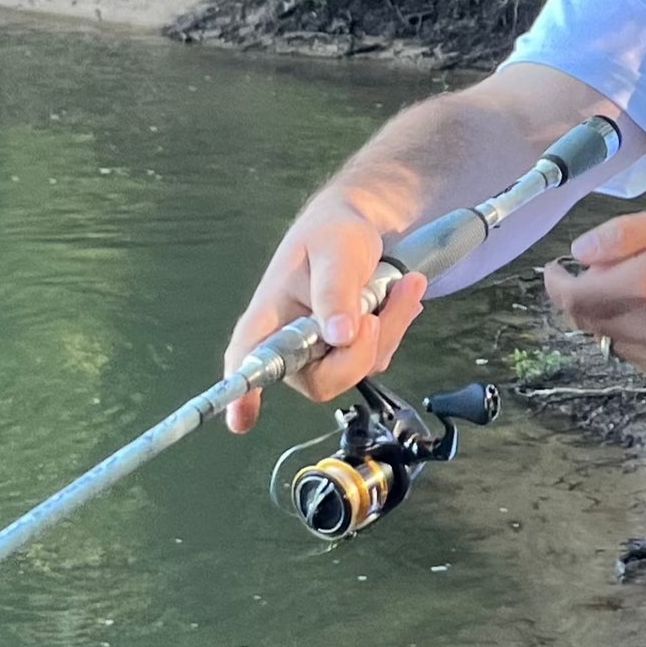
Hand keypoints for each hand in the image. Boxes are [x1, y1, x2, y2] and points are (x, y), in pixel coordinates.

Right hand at [221, 197, 427, 431]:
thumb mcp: (334, 249)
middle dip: (359, 352)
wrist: (365, 226)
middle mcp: (293, 344)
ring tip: (404, 283)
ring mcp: (325, 352)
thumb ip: (334, 291)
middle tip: (375, 313)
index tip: (242, 420)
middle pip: (322, 380)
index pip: (248, 358)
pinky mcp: (354, 351)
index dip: (242, 392)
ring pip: (360, 367)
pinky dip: (398, 325)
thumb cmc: (333, 233)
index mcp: (270, 317)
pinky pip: (381, 355)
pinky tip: (403, 294)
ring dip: (390, 327)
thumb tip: (339, 337)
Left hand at [543, 211, 645, 378]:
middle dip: (582, 295)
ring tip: (637, 288)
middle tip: (598, 271)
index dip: (556, 285)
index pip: (574, 298)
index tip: (555, 270)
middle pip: (587, 321)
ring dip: (607, 315)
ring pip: (608, 338)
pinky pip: (632, 352)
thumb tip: (578, 255)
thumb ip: (621, 236)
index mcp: (643, 289)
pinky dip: (630, 332)